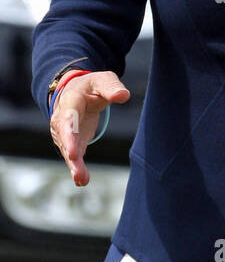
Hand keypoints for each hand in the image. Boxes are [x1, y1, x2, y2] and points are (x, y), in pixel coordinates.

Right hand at [50, 71, 130, 186]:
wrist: (75, 92)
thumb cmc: (92, 86)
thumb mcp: (103, 80)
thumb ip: (112, 87)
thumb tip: (123, 95)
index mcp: (71, 101)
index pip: (69, 119)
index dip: (70, 135)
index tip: (72, 151)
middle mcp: (62, 119)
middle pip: (65, 137)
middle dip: (69, 151)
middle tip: (74, 162)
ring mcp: (64, 132)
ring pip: (68, 150)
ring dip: (74, 165)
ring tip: (82, 179)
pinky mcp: (71, 143)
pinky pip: (73, 156)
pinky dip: (76, 168)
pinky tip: (82, 181)